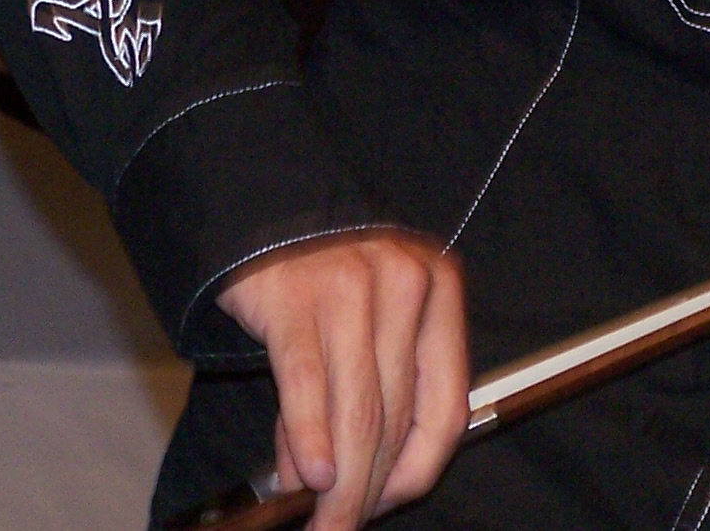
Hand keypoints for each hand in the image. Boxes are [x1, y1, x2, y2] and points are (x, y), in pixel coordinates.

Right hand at [214, 231, 468, 529]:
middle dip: (368, 488)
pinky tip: (305, 475)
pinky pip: (307, 383)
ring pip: (357, 410)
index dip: (417, 469)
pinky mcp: (296, 297)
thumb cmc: (326, 273)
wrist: (263, 210)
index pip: (447, 404)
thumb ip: (368, 392)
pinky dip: (309, 437)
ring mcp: (353, 287)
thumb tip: (343, 482)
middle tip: (341, 527)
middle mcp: (407, 285)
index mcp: (441, 290)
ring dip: (339, 480)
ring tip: (322, 519)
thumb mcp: (371, 320)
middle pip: (397, 416)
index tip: (389, 505)